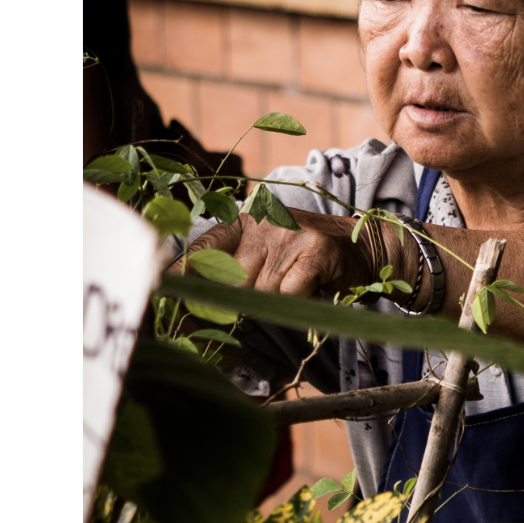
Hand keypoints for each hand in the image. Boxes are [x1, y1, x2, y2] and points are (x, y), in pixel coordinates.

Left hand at [188, 210, 385, 299]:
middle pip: (232, 279)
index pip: (205, 247)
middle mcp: (262, 221)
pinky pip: (288, 292)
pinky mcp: (314, 248)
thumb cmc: (304, 259)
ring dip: (276, 300)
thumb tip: (194, 301)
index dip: (183, 270)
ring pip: (261, 290)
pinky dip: (298, 299)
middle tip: (266, 295)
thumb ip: (233, 270)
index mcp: (244, 221)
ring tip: (294, 284)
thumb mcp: (266, 254)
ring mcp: (288, 232)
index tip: (162, 286)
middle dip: (242, 299)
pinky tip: (311, 285)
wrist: (361, 247)